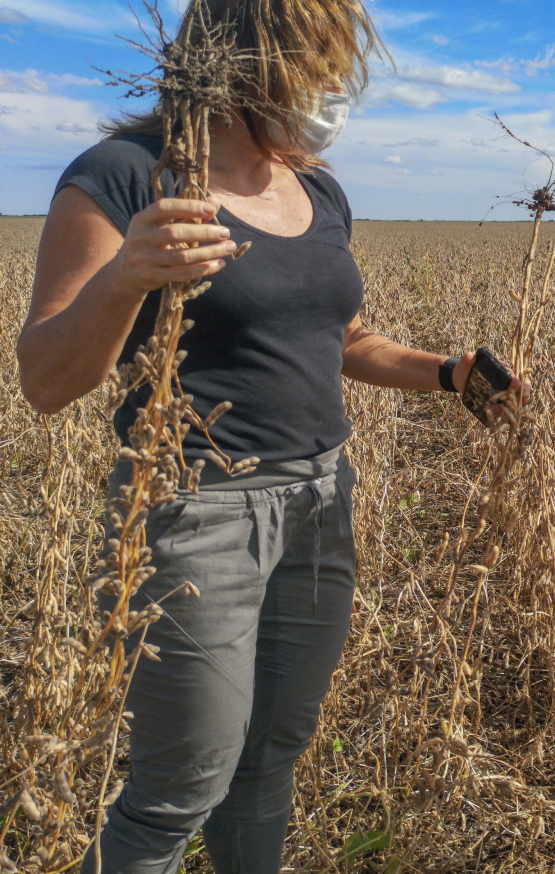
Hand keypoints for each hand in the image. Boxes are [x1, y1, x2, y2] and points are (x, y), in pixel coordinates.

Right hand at [112, 196, 235, 296]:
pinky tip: (218, 264)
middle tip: (226, 232)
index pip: (164, 207)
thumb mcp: (160, 225)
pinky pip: (181, 274)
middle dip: (204, 232)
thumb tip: (215, 200)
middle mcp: (140, 238)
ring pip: (182, 256)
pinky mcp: (153, 277)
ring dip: (208, 252)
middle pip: (175, 233)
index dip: (188, 207)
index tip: (211, 209)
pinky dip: (202, 269)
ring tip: (228, 248)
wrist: (125, 274)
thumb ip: (186, 212)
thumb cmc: (149, 242)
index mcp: (141, 219)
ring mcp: (145, 259)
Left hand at [452, 351, 531, 417]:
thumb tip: (469, 355)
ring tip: (490, 409)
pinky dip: (500, 412)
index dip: (516, 379)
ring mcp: (503, 392)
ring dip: (506, 408)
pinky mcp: (498, 401)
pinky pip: (504, 409)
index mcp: (501, 369)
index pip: (512, 373)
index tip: (518, 385)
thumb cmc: (464, 369)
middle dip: (522, 395)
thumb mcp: (464, 365)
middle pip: (520, 388)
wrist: (460, 379)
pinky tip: (490, 412)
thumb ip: (467, 361)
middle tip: (521, 403)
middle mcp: (505, 380)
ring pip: (512, 401)